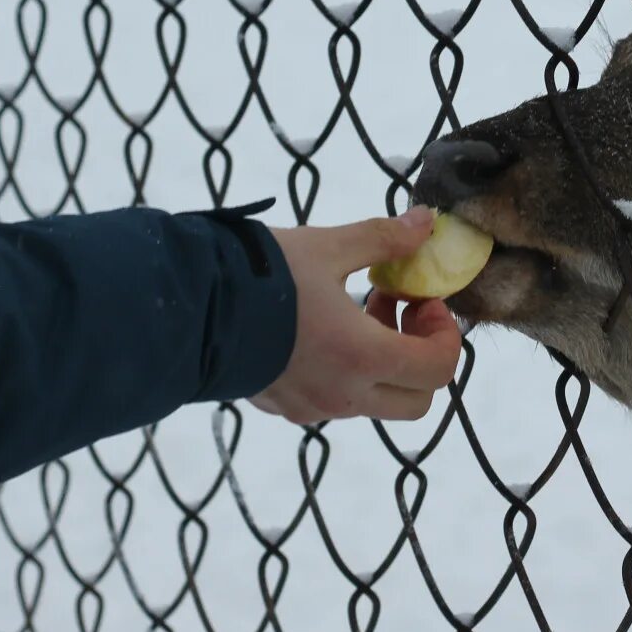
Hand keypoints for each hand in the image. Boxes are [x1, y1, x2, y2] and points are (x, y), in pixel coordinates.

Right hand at [252, 207, 463, 424]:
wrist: (186, 309)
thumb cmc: (259, 276)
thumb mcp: (327, 247)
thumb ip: (383, 239)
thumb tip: (425, 224)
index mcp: (362, 357)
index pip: (440, 369)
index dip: (445, 333)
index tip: (421, 298)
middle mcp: (343, 395)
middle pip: (417, 399)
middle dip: (421, 355)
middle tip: (396, 310)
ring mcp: (313, 408)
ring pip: (377, 401)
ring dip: (383, 360)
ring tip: (354, 311)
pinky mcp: (286, 408)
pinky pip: (337, 400)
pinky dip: (349, 370)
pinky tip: (321, 330)